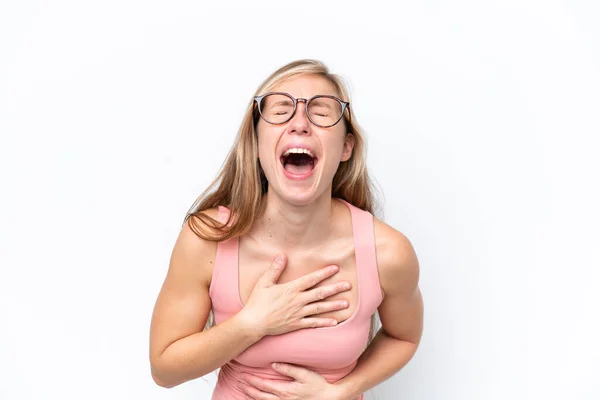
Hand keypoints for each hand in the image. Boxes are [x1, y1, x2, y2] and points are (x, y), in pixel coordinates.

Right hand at [237, 253, 351, 336]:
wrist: (253, 323)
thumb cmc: (257, 302)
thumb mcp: (264, 282)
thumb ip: (275, 269)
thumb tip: (282, 255)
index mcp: (291, 289)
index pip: (311, 279)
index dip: (324, 273)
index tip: (335, 268)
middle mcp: (297, 301)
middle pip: (320, 293)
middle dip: (335, 288)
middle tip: (348, 285)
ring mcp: (298, 313)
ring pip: (320, 308)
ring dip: (334, 305)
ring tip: (347, 303)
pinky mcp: (297, 324)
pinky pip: (314, 323)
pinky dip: (325, 322)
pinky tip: (335, 321)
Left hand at [240, 362, 344, 399]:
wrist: (329, 399)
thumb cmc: (318, 386)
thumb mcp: (305, 374)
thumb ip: (289, 369)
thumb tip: (274, 364)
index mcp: (285, 390)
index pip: (264, 386)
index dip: (252, 381)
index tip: (243, 376)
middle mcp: (282, 399)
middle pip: (260, 395)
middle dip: (248, 388)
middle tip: (239, 382)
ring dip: (252, 395)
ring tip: (243, 390)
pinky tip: (257, 398)